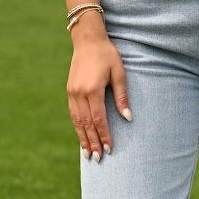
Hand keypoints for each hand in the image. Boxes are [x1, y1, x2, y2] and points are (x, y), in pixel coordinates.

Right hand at [66, 27, 130, 159]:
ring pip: (77, 121)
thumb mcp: (119, 73)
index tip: (109, 149)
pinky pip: (73, 114)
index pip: (98, 119)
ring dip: (83, 138)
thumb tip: (128, 118)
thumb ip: (122, 97)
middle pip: (86, 124)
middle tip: (98, 158)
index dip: (104, 135)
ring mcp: (72, 93)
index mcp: (92, 89)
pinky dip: (77, 128)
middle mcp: (79, 93)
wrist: (87, 40)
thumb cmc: (107, 55)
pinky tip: (82, 137)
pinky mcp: (69, 91)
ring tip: (88, 154)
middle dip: (92, 142)